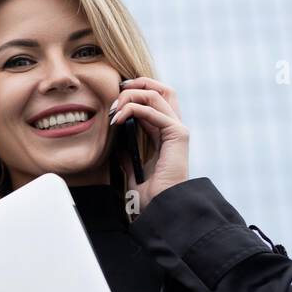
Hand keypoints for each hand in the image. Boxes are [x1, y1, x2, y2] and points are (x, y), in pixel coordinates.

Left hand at [109, 76, 189, 214]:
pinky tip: (119, 119)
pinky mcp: (177, 134)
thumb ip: (128, 158)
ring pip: (156, 94)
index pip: (155, 100)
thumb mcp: (134, 172)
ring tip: (114, 109)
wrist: (163, 208)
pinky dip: (134, 109)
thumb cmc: (152, 196)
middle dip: (138, 84)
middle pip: (161, 89)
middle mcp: (174, 128)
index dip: (136, 91)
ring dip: (131, 96)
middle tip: (117, 91)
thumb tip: (116, 147)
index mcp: (165, 134)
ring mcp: (177, 129)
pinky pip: (154, 111)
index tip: (115, 98)